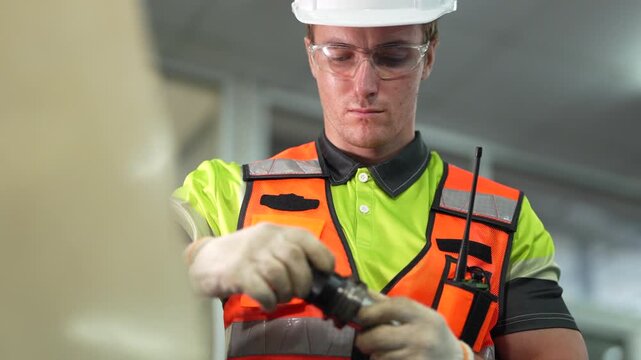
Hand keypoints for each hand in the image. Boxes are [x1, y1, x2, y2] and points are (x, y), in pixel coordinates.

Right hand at [188, 222, 334, 310]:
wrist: (205, 260)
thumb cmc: (243, 256)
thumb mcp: (267, 246)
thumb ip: (290, 254)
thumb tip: (318, 276)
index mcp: (276, 231)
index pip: (305, 237)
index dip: (321, 255)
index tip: (326, 271)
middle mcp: (264, 238)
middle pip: (294, 257)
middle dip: (303, 281)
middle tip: (299, 292)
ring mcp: (250, 255)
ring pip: (279, 274)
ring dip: (286, 292)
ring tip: (281, 298)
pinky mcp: (237, 273)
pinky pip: (261, 289)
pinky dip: (269, 301)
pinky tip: (268, 303)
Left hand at [355, 293, 466, 359]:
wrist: (454, 359)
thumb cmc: (432, 333)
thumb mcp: (421, 314)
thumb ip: (392, 305)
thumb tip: (364, 294)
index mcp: (425, 317)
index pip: (392, 307)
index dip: (370, 310)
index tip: (359, 315)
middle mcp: (422, 337)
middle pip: (379, 336)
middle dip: (364, 339)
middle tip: (363, 339)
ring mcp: (418, 357)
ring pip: (379, 356)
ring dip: (374, 354)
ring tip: (384, 350)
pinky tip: (393, 358)